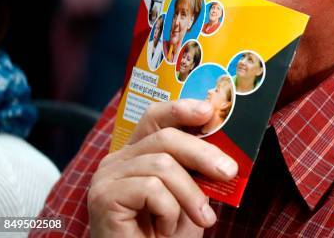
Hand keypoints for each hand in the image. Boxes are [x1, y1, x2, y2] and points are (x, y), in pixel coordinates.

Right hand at [88, 99, 237, 236]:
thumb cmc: (168, 236)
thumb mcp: (191, 193)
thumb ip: (199, 168)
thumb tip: (225, 148)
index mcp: (137, 154)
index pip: (156, 117)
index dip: (181, 109)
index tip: (208, 111)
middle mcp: (118, 160)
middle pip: (165, 137)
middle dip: (203, 154)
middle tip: (229, 172)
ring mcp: (107, 177)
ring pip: (162, 165)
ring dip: (190, 194)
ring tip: (201, 219)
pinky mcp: (104, 197)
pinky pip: (151, 188)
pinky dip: (169, 210)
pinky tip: (164, 229)